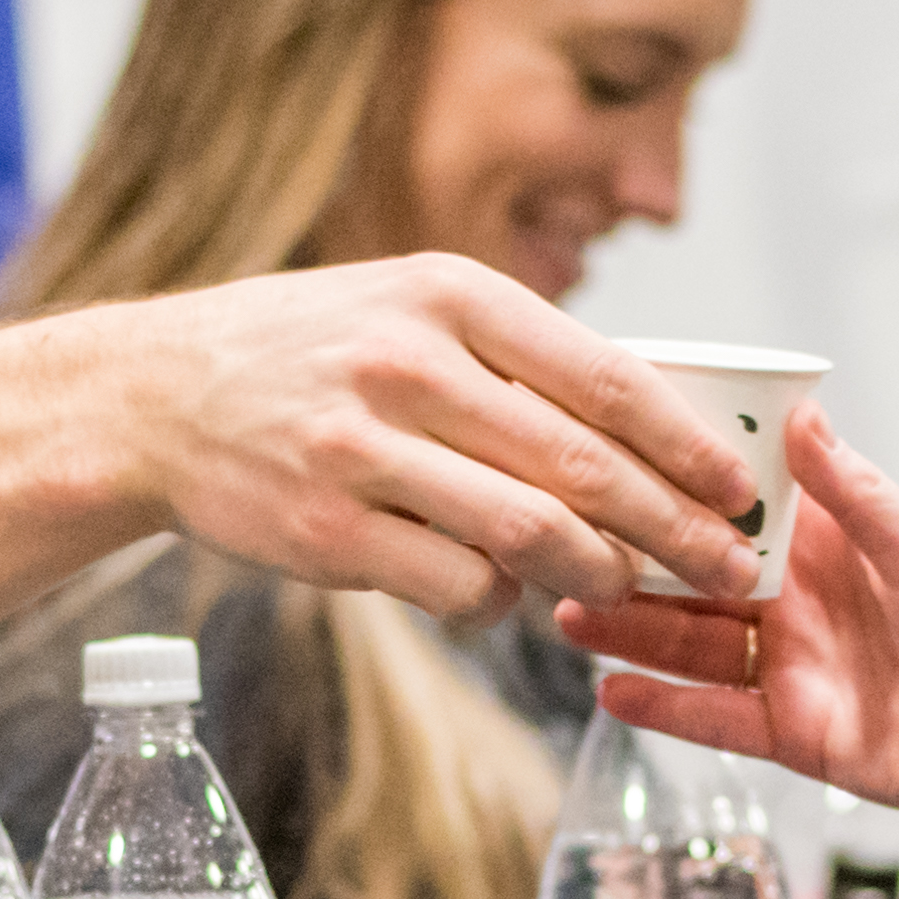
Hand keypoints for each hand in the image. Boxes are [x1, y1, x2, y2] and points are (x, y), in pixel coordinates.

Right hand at [85, 256, 757, 623]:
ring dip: (598, 574)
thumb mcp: (409, 308)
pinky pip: (454, 585)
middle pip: (582, 465)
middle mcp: (409, 364)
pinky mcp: (326, 532)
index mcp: (448, 295)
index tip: (741, 486)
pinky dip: (499, 604)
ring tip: (630, 589)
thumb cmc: (310, 352)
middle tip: (727, 566)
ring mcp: (361, 450)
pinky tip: (508, 599)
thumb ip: (515, 357)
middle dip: (674, 527)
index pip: (604, 374)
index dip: (686, 441)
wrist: (156, 396)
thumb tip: (652, 425)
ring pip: (528, 533)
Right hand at [556, 406, 898, 812]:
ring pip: (689, 645)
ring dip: (628, 630)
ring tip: (569, 609)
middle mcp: (793, 600)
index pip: (732, 505)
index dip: (675, 485)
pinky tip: (610, 689)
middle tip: (565, 539)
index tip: (612, 455)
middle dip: (630, 561)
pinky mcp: (791, 731)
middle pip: (693, 576)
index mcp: (823, 542)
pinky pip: (715, 719)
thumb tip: (801, 413)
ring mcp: (788, 666)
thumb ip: (852, 489)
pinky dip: (663, 708)